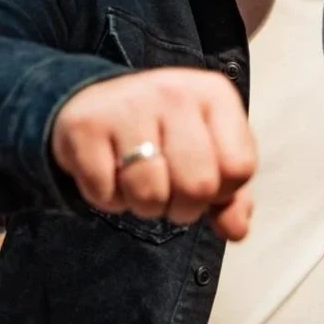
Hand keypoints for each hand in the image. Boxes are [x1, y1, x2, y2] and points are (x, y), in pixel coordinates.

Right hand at [50, 68, 256, 240]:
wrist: (94, 101)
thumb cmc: (162, 132)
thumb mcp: (207, 152)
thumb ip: (231, 194)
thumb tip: (235, 231)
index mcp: (214, 94)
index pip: (238, 167)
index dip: (221, 190)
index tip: (200, 176)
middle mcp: (173, 91)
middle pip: (198, 186)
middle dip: (181, 206)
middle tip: (166, 188)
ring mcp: (127, 105)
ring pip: (149, 195)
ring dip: (142, 205)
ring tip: (135, 180)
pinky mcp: (85, 125)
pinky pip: (105, 194)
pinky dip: (105, 198)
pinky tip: (107, 172)